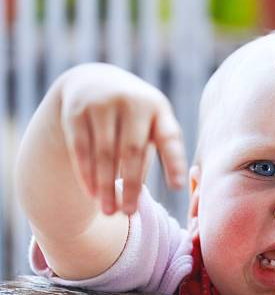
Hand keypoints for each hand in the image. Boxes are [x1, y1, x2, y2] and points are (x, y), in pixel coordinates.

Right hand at [59, 63, 186, 215]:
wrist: (94, 81)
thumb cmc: (133, 116)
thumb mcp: (149, 125)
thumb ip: (152, 154)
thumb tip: (138, 193)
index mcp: (158, 108)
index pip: (169, 137)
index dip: (174, 162)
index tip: (179, 187)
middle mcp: (132, 102)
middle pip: (131, 152)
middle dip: (131, 186)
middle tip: (129, 213)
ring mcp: (102, 104)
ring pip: (104, 154)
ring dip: (106, 186)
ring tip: (109, 211)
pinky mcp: (76, 111)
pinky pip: (81, 150)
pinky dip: (86, 175)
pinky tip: (92, 194)